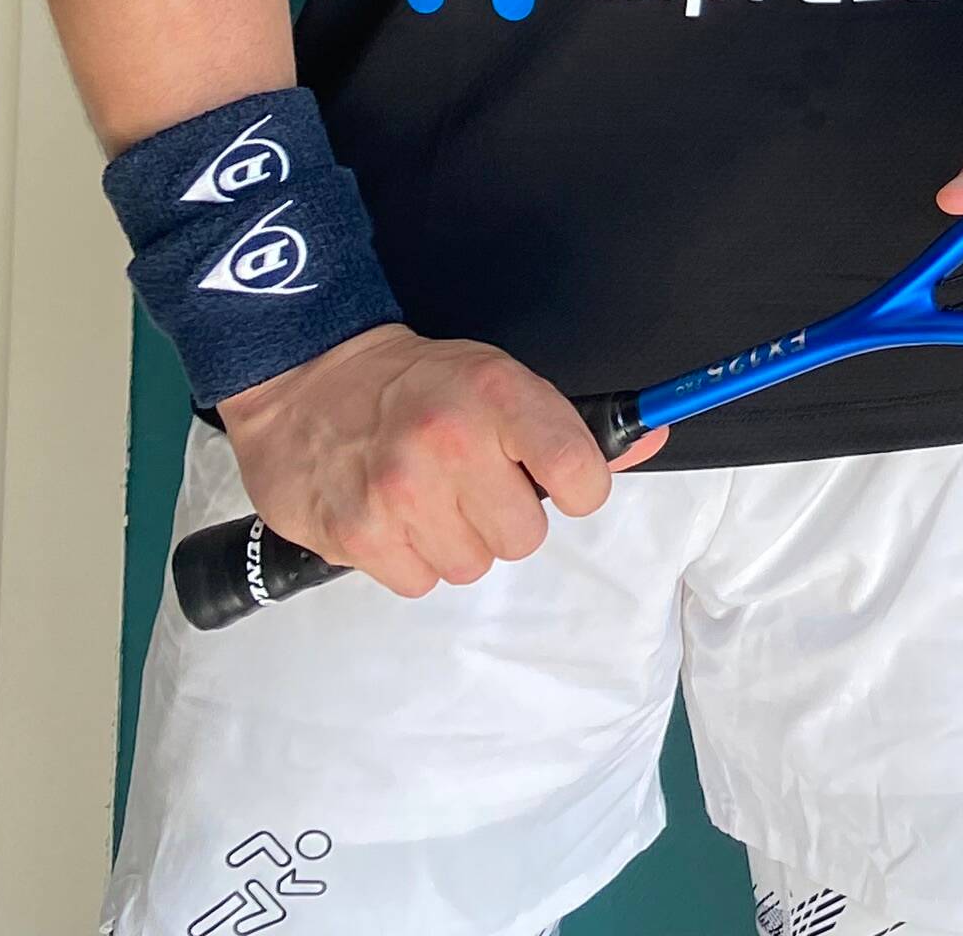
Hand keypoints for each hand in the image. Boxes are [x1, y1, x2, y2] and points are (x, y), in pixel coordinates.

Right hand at [214, 323, 663, 597]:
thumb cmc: (420, 385)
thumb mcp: (500, 381)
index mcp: (500, 396)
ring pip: (470, 567)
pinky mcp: (355, 533)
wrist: (309, 379)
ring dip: (455, 542)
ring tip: (429, 499)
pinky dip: (409, 559)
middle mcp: (451, 443)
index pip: (580, 470)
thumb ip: (573, 426)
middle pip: (525, 538)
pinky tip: (392, 517)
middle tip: (474, 488)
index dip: (580, 489)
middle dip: (506, 520)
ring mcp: (399, 491)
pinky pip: (418, 583)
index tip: (563, 483)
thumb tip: (654, 436)